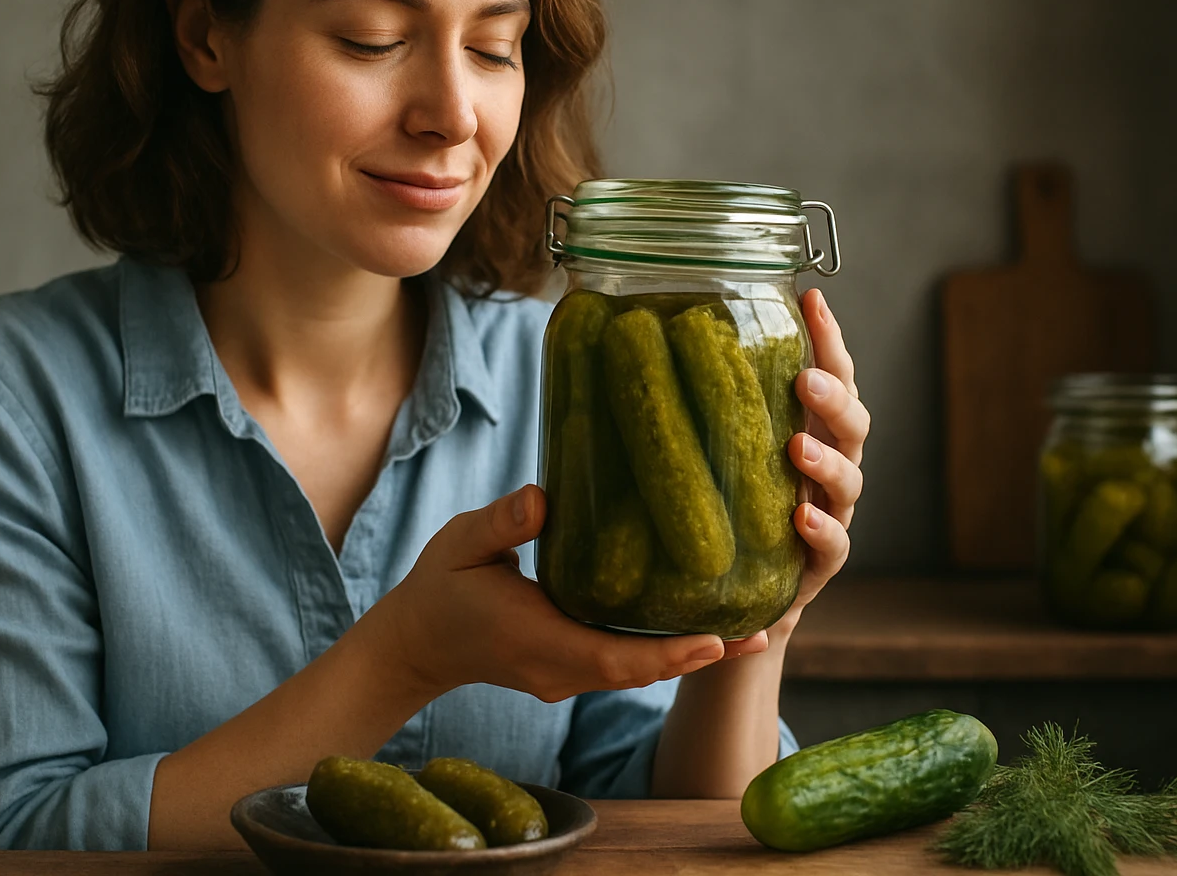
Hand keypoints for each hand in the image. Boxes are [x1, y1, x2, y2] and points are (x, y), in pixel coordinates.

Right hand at [370, 485, 727, 703]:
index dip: (667, 654)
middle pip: (641, 672)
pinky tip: (699, 630)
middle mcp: (559, 669)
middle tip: (762, 634)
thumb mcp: (461, 544)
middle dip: (701, 656)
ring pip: (637, 673)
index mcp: (537, 640)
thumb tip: (542, 500)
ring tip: (751, 633)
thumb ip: (502, 523)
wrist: (414, 644)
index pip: (612, 659)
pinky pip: (624, 665)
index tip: (715, 641)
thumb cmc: (438, 587)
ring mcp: (564, 676)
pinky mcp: (567, 670)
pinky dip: (663, 652)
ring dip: (690, 656)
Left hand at [719, 287, 867, 658]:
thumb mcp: (707, 453)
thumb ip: (688, 408)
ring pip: (851, 481)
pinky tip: (800, 519)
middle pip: (853, 423)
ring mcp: (830, 517)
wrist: (730, 605)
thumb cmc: (718, 512)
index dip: (826, 338)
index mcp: (806, 431)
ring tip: (797, 450)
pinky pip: (834, 547)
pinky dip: (822, 531)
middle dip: (834, 397)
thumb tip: (624, 339)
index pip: (829, 376)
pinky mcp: (818, 567)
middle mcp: (827, 469)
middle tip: (805, 379)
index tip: (809, 298)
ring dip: (828, 462)